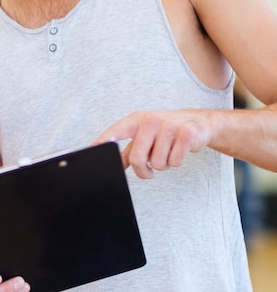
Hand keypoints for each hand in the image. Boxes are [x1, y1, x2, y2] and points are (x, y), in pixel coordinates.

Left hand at [93, 109, 210, 178]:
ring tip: (168, 152)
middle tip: (148, 171)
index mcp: (136, 120)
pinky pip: (175, 162)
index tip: (92, 150)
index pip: (116, 132)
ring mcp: (169, 126)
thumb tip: (114, 164)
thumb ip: (129, 151)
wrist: (199, 122)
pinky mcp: (187, 134)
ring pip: (157, 164)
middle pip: (137, 159)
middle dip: (143, 171)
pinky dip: (177, 162)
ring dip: (163, 165)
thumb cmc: (166, 131)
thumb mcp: (145, 136)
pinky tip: (180, 150)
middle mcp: (150, 120)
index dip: (103, 141)